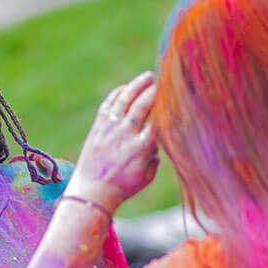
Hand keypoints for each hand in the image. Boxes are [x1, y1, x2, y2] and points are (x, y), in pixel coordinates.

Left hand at [70, 72, 159, 212]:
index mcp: (141, 148)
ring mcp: (110, 129)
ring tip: (148, 77)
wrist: (92, 191)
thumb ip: (155, 158)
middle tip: (164, 81)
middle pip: (142, 106)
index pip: (158, 122)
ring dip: (137, 86)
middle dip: (154, 91)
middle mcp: (125, 135)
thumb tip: (158, 143)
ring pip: (124, 100)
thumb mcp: (146, 177)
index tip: (176, 99)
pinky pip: (108, 105)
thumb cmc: (123, 187)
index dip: (167, 108)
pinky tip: (126, 88)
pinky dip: (118, 94)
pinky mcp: (98, 127)